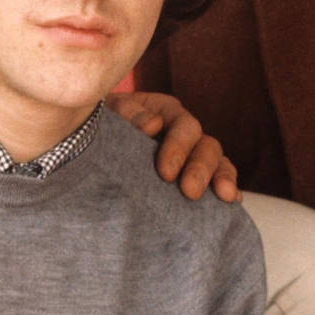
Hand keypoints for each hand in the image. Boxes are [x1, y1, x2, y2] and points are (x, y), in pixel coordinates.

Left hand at [107, 90, 238, 200]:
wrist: (82, 149)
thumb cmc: (94, 128)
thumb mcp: (105, 115)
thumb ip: (127, 114)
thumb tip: (152, 125)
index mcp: (164, 111)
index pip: (183, 125)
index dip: (179, 147)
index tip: (165, 173)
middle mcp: (183, 131)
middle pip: (206, 145)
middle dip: (201, 169)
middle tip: (190, 192)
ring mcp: (192, 155)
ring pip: (218, 161)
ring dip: (222, 178)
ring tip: (225, 197)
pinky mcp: (194, 177)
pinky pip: (218, 180)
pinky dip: (227, 188)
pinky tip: (232, 203)